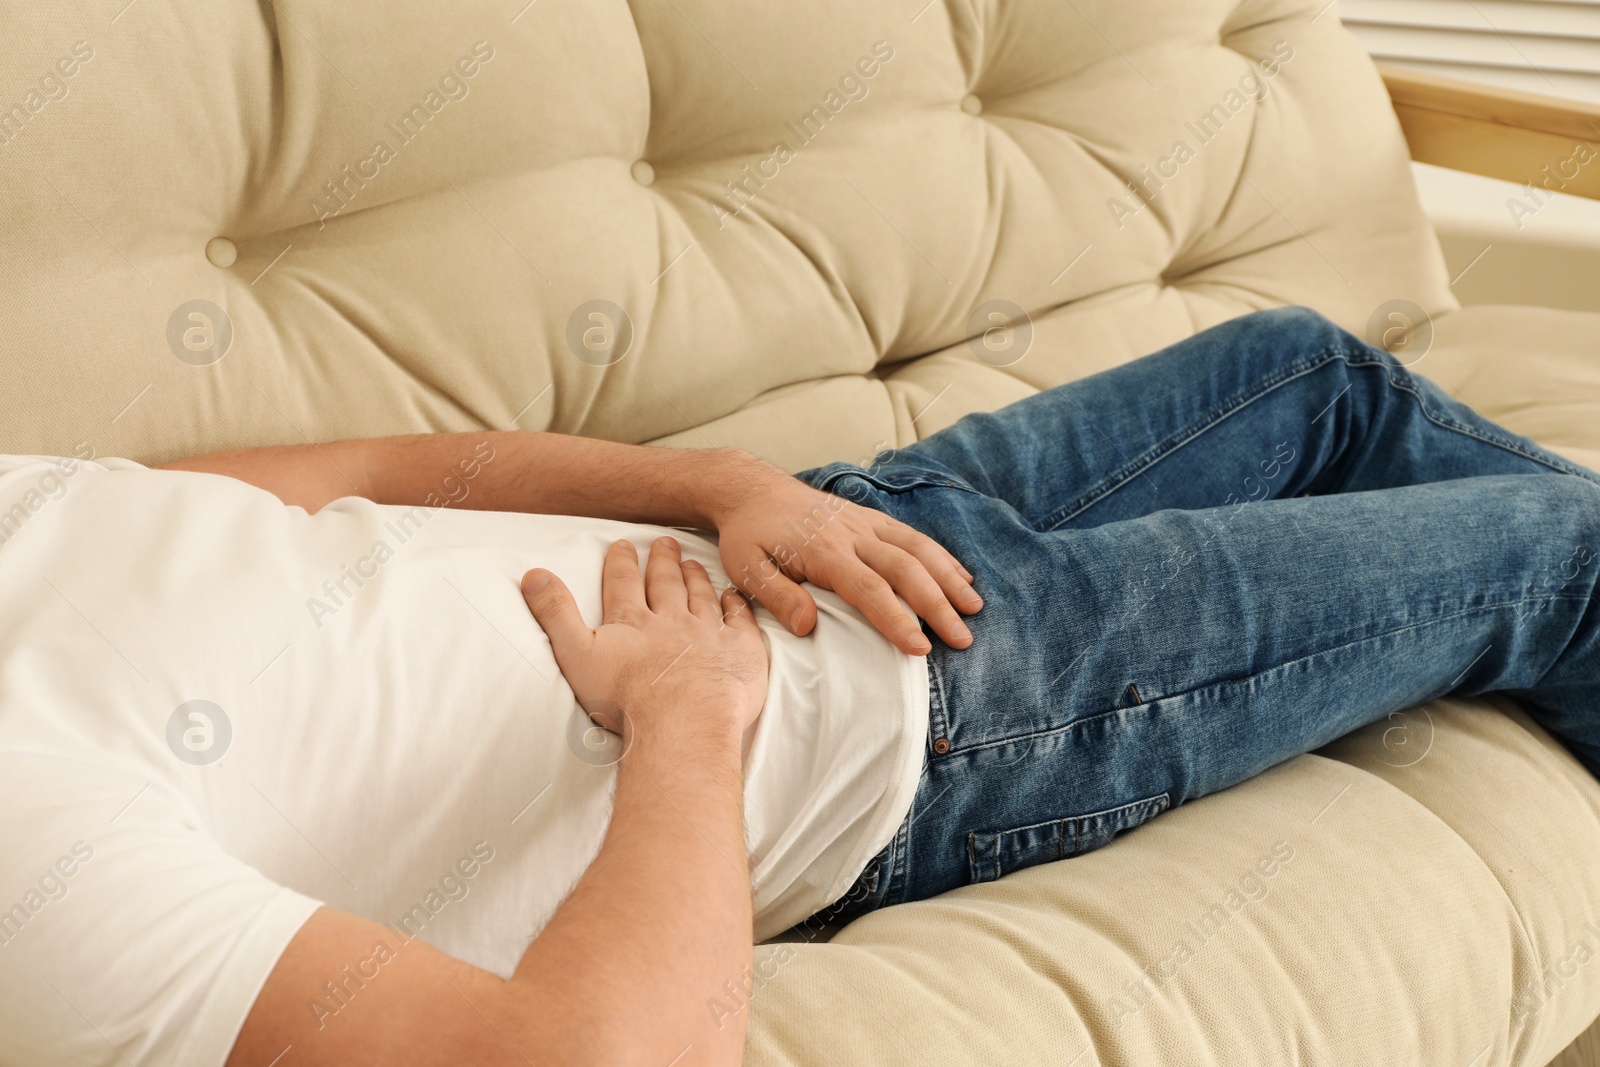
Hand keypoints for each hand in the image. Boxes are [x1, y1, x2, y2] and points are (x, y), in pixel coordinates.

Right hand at [520, 537, 768, 741]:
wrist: (682, 721)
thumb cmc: (625, 698)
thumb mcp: (576, 654)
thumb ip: (556, 614)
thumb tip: (533, 573)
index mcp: (632, 622)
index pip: (624, 584)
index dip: (621, 563)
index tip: (622, 544)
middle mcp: (672, 620)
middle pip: (667, 584)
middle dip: (663, 562)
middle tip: (665, 542)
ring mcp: (709, 635)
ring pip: (702, 597)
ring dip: (697, 578)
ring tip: (694, 563)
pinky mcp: (740, 653)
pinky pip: (740, 622)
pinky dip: (737, 606)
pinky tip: (735, 596)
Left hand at [708, 455, 981, 654]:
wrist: (752, 489)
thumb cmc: (748, 535)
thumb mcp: (748, 569)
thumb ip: (778, 597)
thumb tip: (807, 628)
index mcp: (824, 552)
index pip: (869, 590)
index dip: (897, 620)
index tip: (920, 648)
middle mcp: (853, 535)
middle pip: (905, 570)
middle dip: (938, 605)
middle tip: (963, 638)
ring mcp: (865, 524)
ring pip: (918, 549)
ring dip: (949, 577)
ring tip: (974, 607)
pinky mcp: (870, 518)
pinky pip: (912, 536)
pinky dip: (941, 555)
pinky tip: (961, 574)